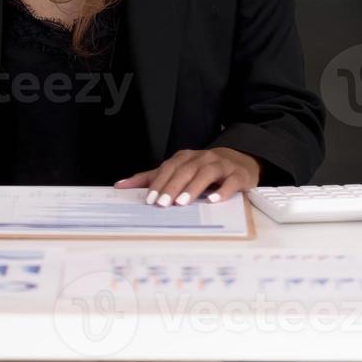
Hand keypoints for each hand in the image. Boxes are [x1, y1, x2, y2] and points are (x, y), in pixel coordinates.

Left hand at [114, 147, 261, 205]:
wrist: (240, 160)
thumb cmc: (204, 169)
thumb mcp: (177, 170)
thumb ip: (151, 178)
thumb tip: (121, 185)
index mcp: (186, 158)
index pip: (169, 168)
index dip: (159, 182)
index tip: (150, 199)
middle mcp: (202, 158)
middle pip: (185, 170)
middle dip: (172, 187)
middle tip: (163, 203)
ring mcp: (221, 165)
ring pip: (206, 173)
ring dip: (193, 188)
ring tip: (183, 202)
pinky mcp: (238, 175)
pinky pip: (231, 181)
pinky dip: (223, 191)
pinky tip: (214, 200)